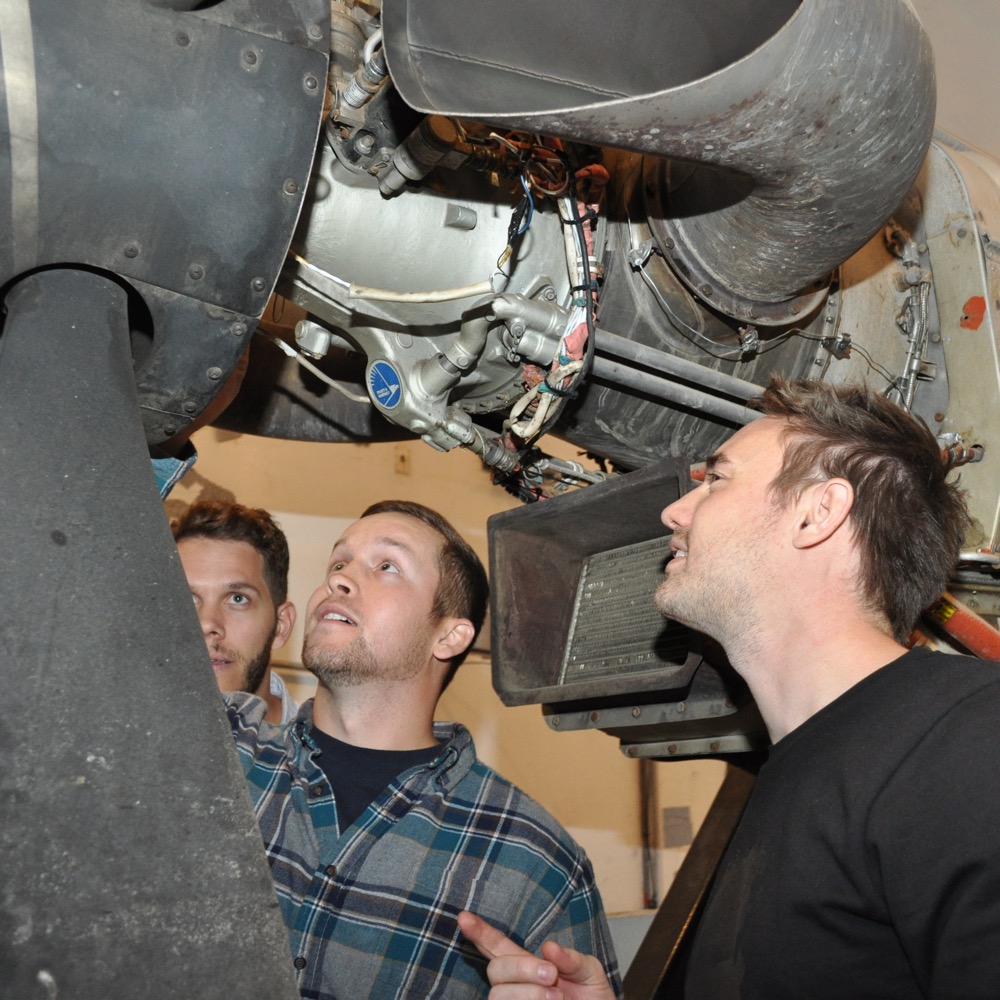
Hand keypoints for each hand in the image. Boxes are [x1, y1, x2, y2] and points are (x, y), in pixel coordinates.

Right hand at [458, 910, 616, 999]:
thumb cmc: (593, 998)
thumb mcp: (590, 972)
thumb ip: (572, 958)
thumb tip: (548, 947)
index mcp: (530, 964)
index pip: (498, 946)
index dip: (480, 932)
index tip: (463, 917)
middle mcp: (516, 985)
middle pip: (495, 969)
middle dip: (521, 968)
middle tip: (552, 976)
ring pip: (498, 995)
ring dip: (528, 993)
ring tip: (557, 999)